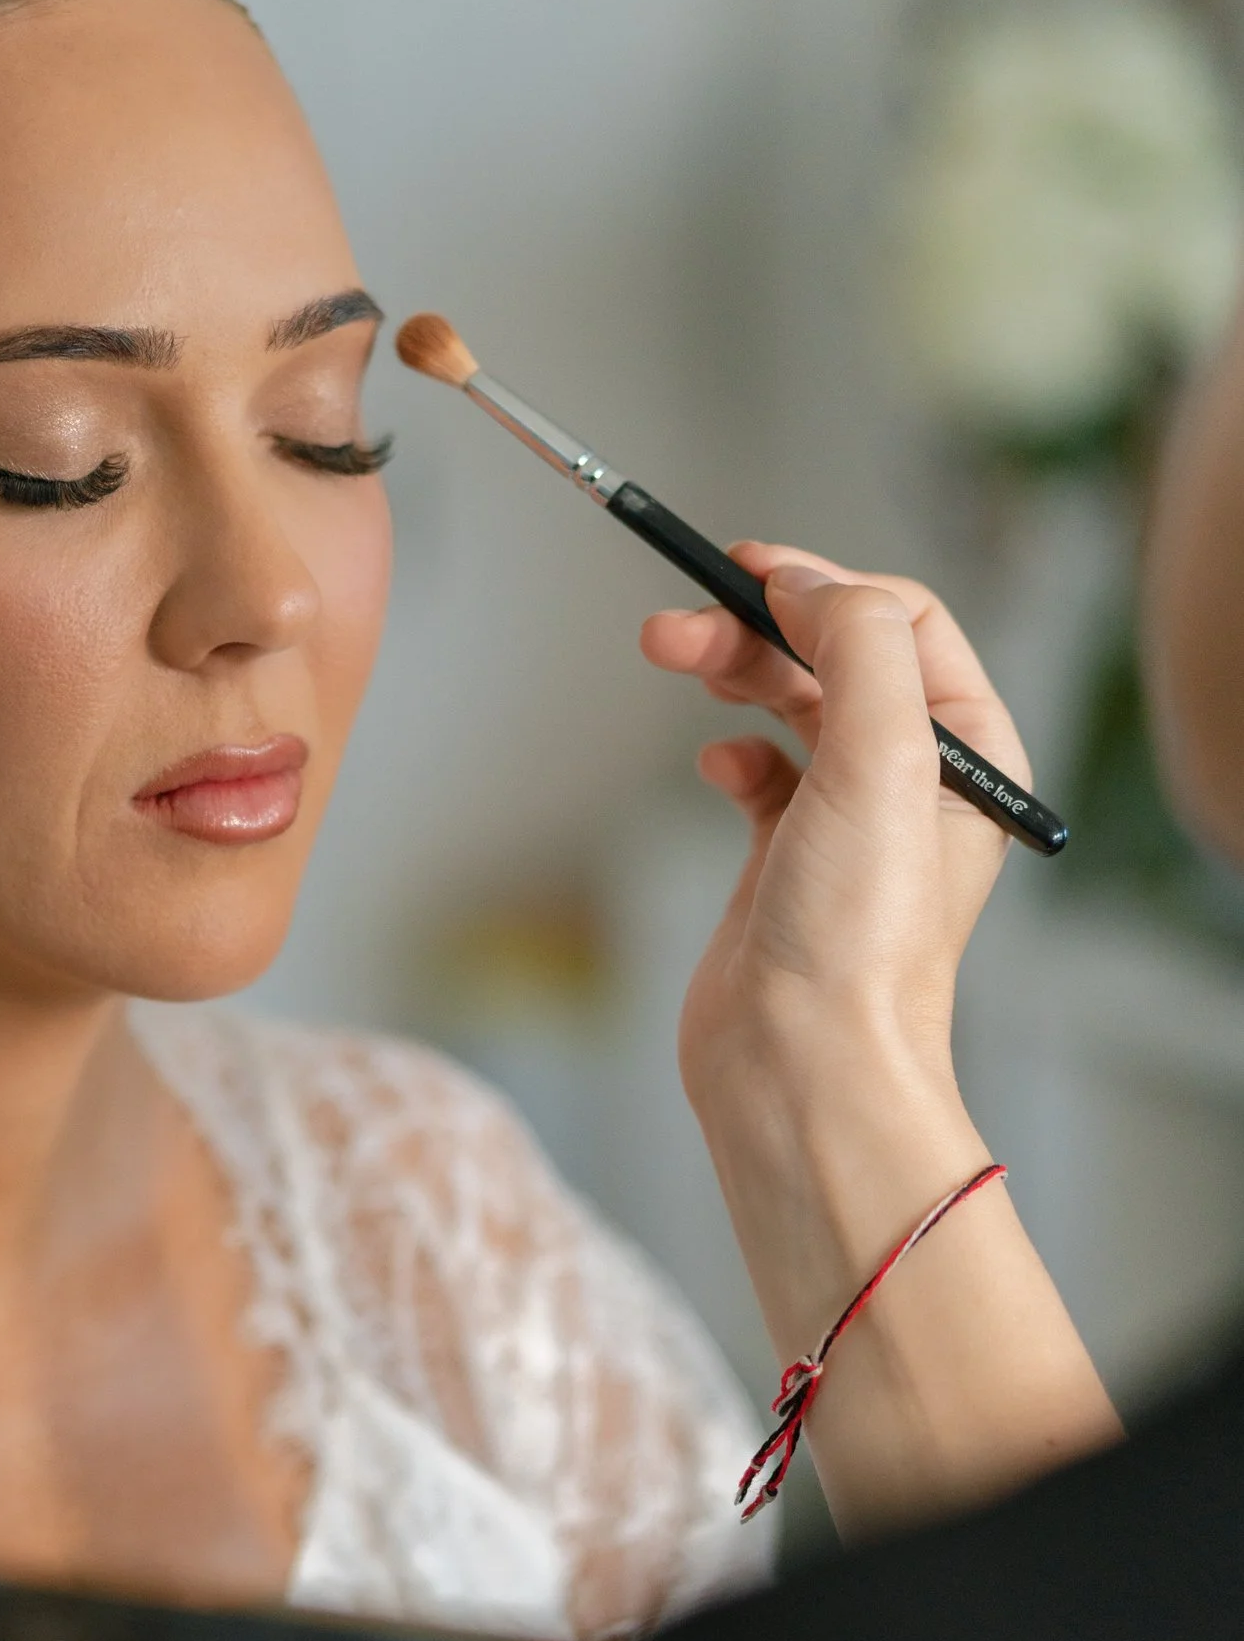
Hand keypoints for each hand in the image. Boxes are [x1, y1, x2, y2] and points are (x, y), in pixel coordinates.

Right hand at [639, 548, 1115, 1528]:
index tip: (746, 572)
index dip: (823, 583)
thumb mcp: (882, 760)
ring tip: (668, 655)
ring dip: (730, 672)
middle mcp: (919, 781)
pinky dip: (728, 751)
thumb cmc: (858, 942)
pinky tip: (711, 768)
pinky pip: (758, 770)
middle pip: (832, 653)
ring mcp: (849, 821)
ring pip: (787, 703)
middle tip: (677, 622)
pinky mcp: (786, 861)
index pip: (901, 621)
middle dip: (755, 625)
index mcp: (971, 751)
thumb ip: (856, 646)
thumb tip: (807, 584)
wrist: (802, 1069)